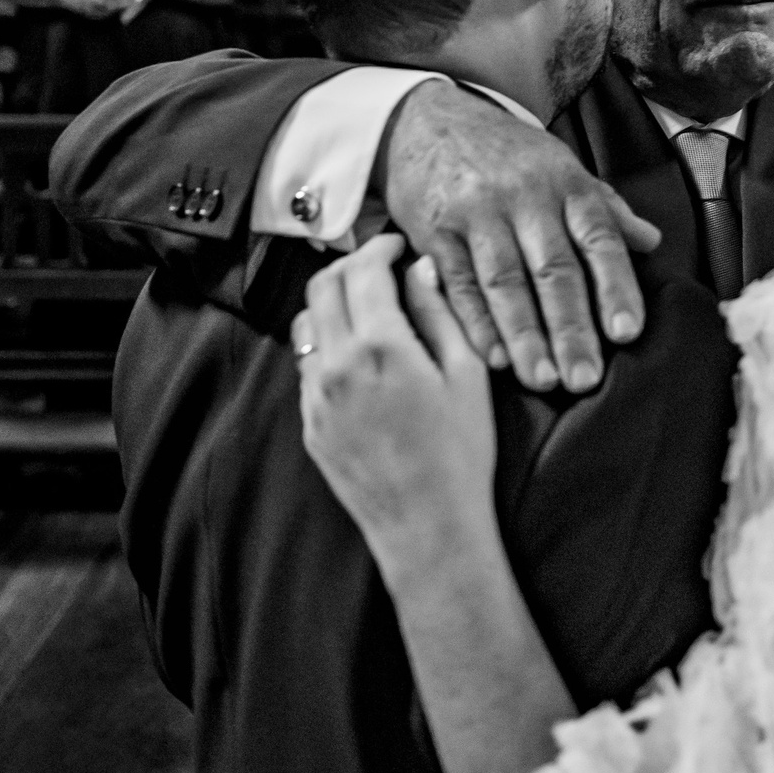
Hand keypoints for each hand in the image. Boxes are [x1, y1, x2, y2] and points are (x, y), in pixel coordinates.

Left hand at [294, 237, 494, 564]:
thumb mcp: (467, 374)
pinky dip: (327, 343)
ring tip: (366, 308)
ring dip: (332, 303)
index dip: (379, 247)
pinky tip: (359, 356)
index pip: (362, 270)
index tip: (396, 245)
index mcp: (379, 345)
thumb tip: (421, 269)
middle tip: (379, 267)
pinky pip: (307, 365)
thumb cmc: (460, 452)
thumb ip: (440, 313)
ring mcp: (316, 396)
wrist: (427, 527)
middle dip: (350, 265)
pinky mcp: (309, 424)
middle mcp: (336, 364)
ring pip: (306, 323)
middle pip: (322, 287)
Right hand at [384, 80, 662, 394]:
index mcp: (565, 183)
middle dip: (571, 328)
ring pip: (505, 281)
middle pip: (553, 269)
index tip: (627, 332)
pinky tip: (495, 359)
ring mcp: (477, 214)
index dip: (615, 286)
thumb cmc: (508, 154)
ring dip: (526, 335)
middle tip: (586, 378)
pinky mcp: (435, 231)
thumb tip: (652, 242)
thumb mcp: (562, 166)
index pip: (598, 239)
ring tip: (544, 380)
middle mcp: (524, 198)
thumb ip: (606, 207)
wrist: (431, 118)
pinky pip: (458, 283)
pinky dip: (476, 323)